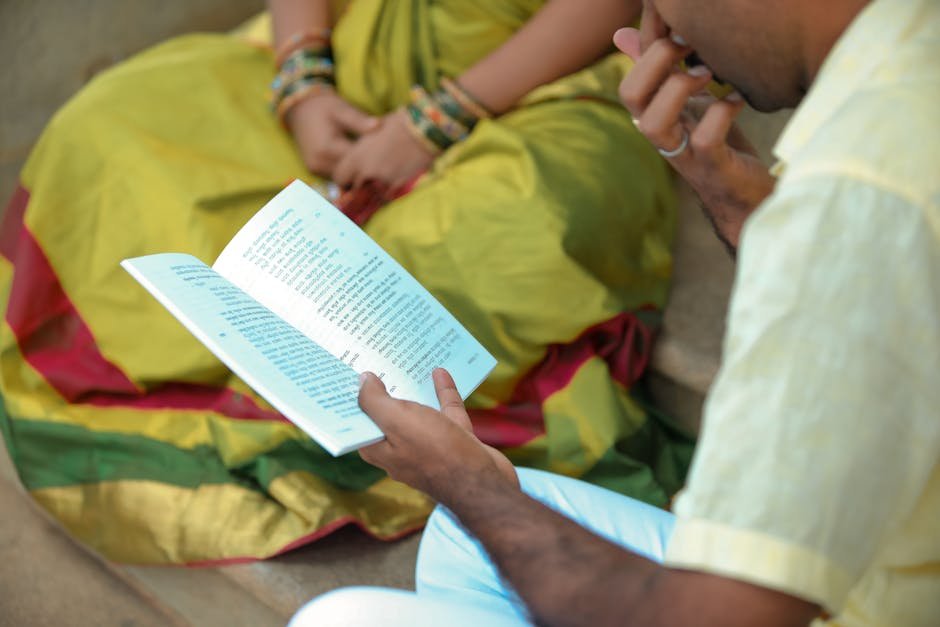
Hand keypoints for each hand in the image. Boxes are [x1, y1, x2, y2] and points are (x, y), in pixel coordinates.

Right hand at [287, 90, 379, 177]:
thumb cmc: (323, 107)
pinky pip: (336, 176)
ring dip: (357, 171)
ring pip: (344, 178)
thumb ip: (359, 120)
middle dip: (366, 167)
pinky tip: (359, 163)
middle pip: (351, 173)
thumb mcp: (342, 109)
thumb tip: (379, 126)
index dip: (373, 158)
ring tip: (372, 162)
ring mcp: (316, 169)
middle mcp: (319, 162)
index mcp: (327, 147)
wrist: (299, 109)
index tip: (388, 153)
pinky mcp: (316, 171)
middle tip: (384, 161)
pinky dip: (348, 172)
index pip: (356, 161)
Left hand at [332, 109, 435, 193]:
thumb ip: (365, 145)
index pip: (340, 177)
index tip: (348, 179)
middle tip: (364, 184)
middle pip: (355, 189)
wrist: (425, 128)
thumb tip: (366, 148)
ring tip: (381, 181)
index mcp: (356, 156)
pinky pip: (389, 195)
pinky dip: (390, 191)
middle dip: (358, 186)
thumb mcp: (375, 130)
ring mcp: (382, 180)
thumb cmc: (400, 122)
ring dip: (374, 189)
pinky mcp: (398, 185)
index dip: (344, 179)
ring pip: (372, 194)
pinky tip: (394, 182)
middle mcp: (366, 171)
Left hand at [357, 369, 518, 504]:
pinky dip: (442, 392)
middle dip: (383, 390)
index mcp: (380, 450)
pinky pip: (445, 410)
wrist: (483, 483)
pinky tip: (440, 373)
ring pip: (418, 411)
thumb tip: (362, 381)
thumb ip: (375, 401)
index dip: (352, 400)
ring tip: (407, 363)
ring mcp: (430, 445)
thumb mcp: (396, 422)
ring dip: (413, 389)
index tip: (347, 375)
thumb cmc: (436, 453)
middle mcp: (402, 449)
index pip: (359, 423)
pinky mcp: (454, 440)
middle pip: (388, 415)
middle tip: (375, 361)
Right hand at [614, 20, 774, 251]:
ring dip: (679, 89)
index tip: (682, 33)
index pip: (630, 83)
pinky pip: (704, 138)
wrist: (747, 196)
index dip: (649, 51)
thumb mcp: (689, 100)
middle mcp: (662, 136)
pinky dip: (723, 110)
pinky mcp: (711, 167)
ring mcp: (684, 153)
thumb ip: (661, 72)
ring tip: (709, 74)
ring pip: (654, 123)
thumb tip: (622, 34)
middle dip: (657, 61)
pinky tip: (740, 98)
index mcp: (655, 118)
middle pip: (630, 97)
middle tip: (691, 49)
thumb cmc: (718, 144)